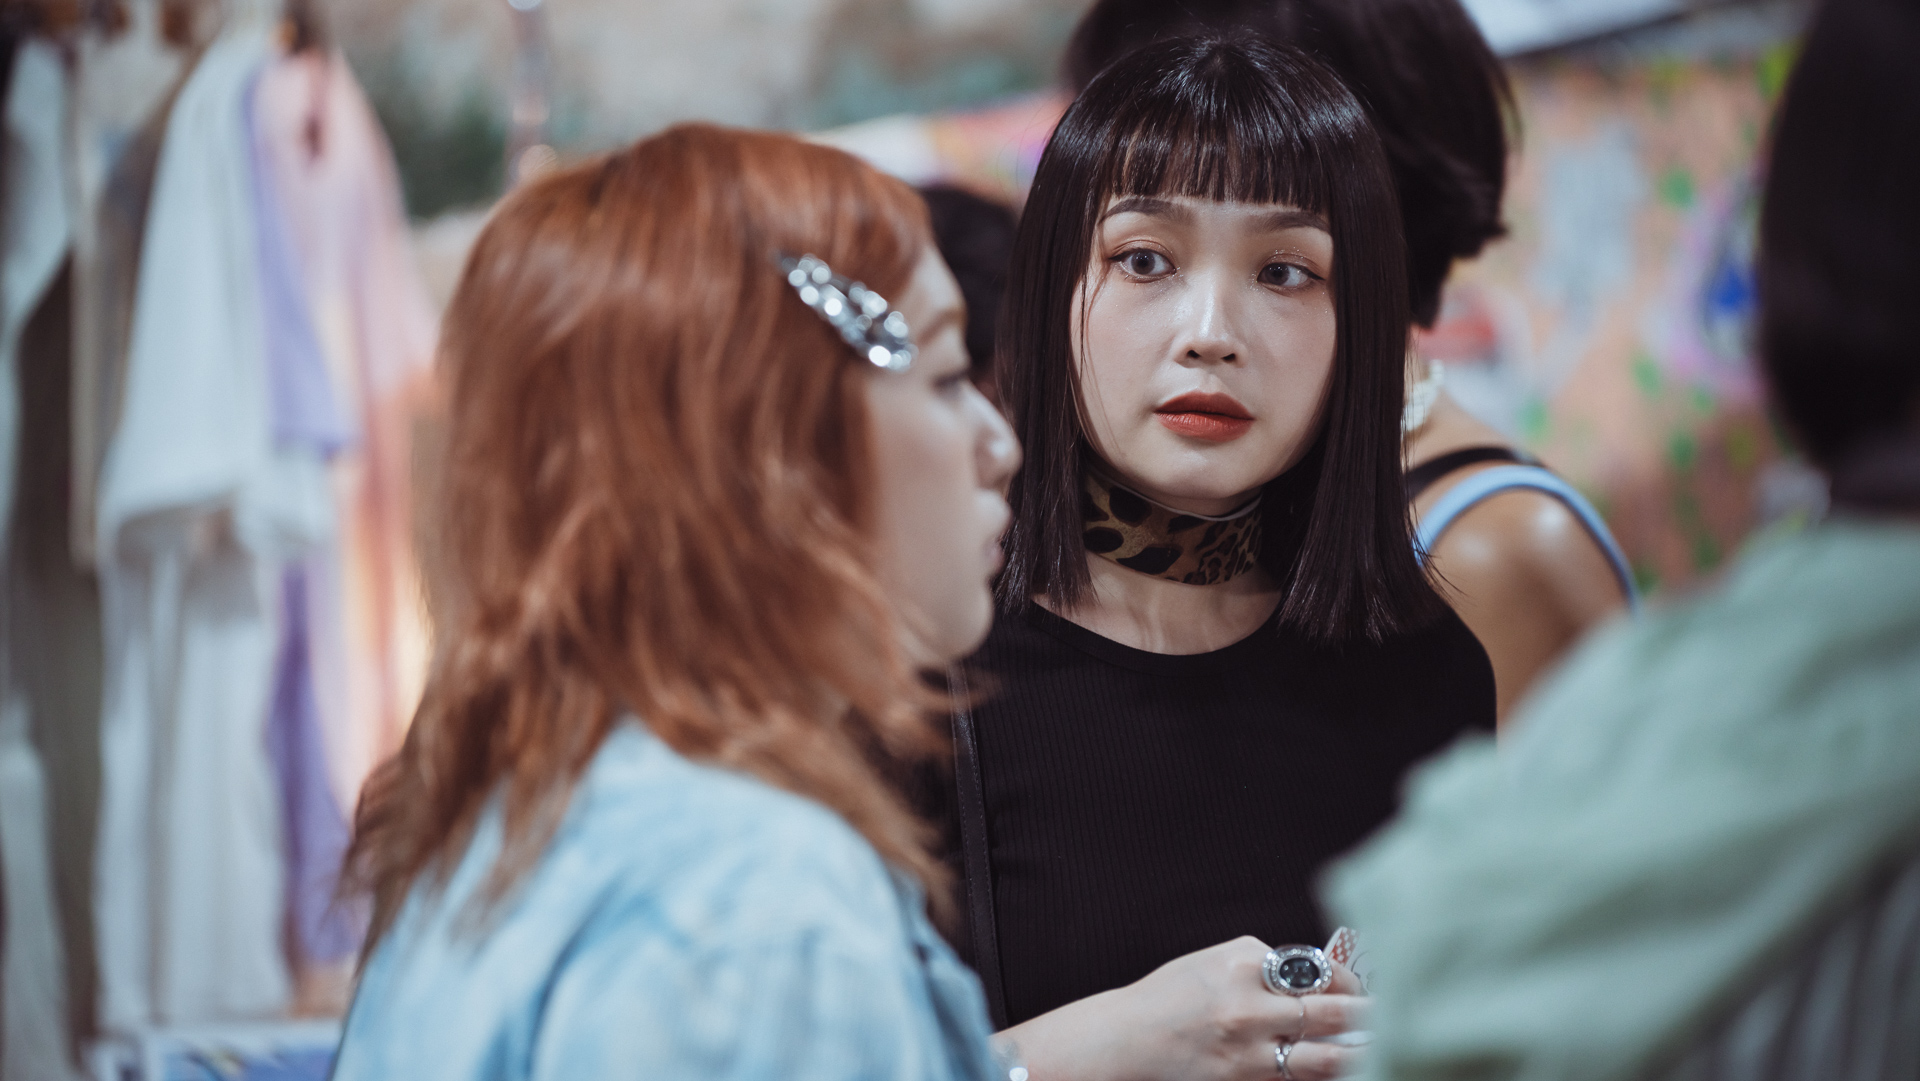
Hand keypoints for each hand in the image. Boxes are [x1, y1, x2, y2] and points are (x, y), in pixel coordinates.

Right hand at [997, 935, 1366, 1080]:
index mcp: (1243, 962)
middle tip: (1398, 1015)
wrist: (1126, 1041)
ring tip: (1384, 1047)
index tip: (1366, 990)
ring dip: (1360, 1051)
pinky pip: (1298, 1078)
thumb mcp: (1215, 961)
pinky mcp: (1245, 1079)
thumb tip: (1316, 975)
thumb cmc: (1170, 997)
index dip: (1351, 982)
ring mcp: (1248, 1047)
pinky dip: (1324, 1073)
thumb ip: (1264, 965)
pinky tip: (1343, 1067)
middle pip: (1330, 1009)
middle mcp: (1248, 1004)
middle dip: (1369, 1015)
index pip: (1316, 970)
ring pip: (1326, 1055)